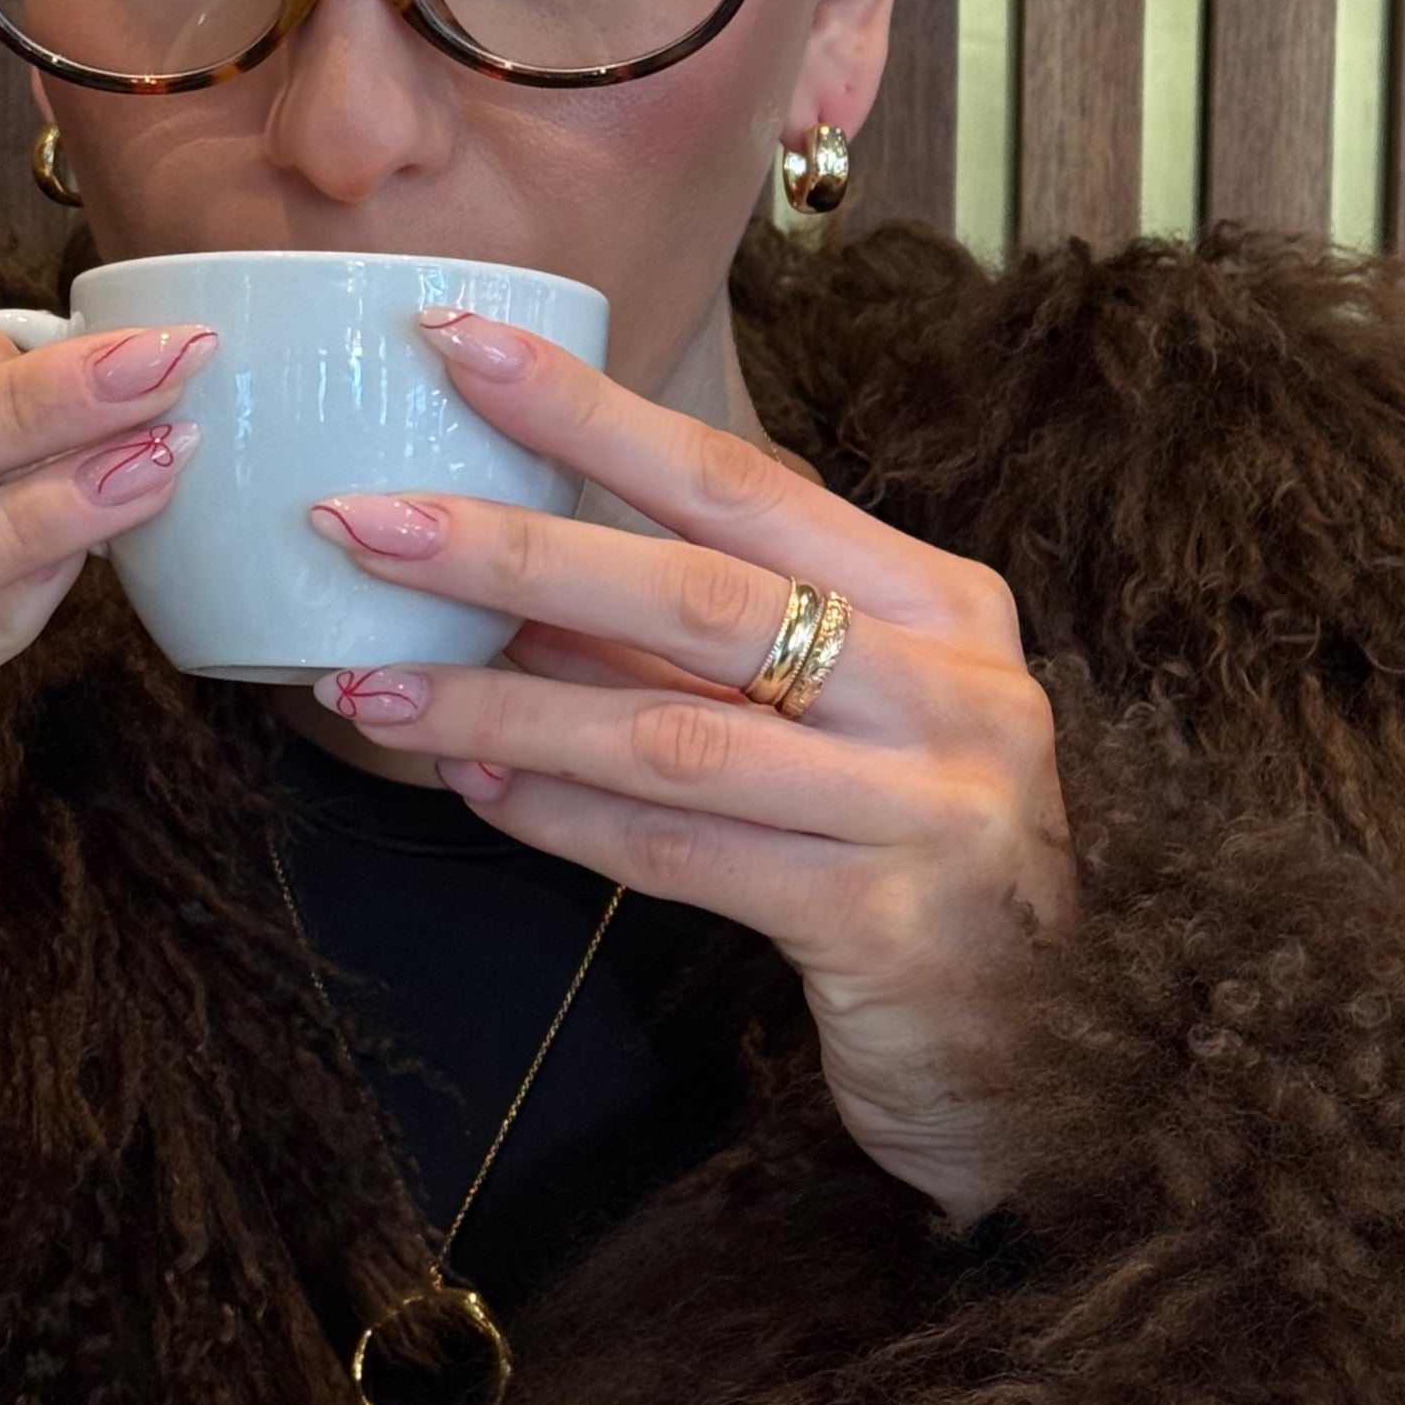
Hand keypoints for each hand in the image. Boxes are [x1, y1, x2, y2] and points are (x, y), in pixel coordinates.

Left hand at [305, 311, 1070, 1220]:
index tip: (458, 344)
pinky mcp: (881, 924)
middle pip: (695, 596)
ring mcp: (927, 806)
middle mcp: (948, 688)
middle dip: (511, 555)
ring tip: (368, 690)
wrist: (1044, 1060)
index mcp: (938, 603)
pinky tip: (471, 789)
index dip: (593, 413)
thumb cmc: (915, 862)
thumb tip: (514, 582)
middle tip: (361, 524)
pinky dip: (560, 818)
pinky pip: (678, 856)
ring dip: (501, 709)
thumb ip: (706, 650)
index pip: (739, 483)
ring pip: (667, 737)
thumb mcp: (841, 721)